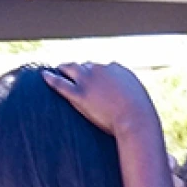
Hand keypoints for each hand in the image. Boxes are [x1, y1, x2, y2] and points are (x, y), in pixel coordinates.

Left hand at [42, 60, 160, 140]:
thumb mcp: (141, 101)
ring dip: (63, 68)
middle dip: (81, 70)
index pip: (104, 66)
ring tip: (57, 70)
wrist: (138, 122)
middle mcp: (101, 69)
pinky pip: (60, 83)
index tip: (95, 77)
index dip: (98, 72)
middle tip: (73, 72)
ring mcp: (89, 81)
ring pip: (70, 68)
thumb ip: (132, 97)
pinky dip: (50, 78)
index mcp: (118, 69)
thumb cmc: (143, 118)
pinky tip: (44, 76)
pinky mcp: (79, 94)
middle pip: (86, 65)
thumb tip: (132, 104)